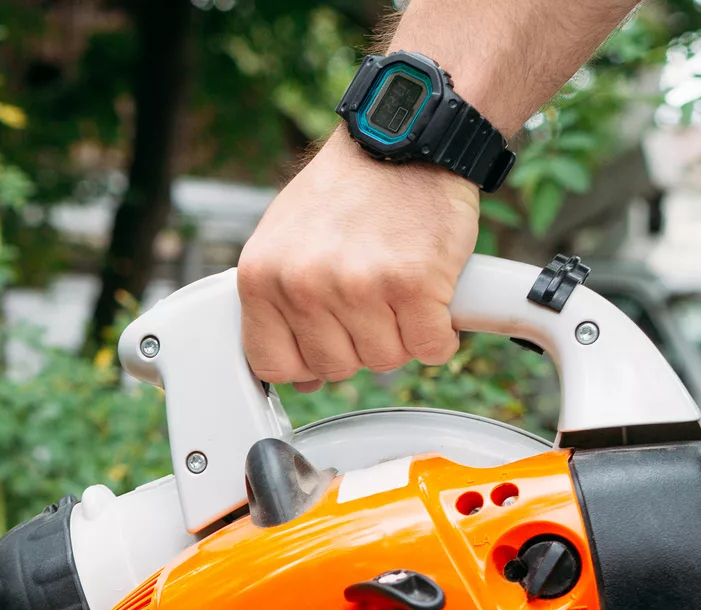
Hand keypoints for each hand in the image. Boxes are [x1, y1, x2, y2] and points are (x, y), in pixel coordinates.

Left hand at [237, 132, 480, 389]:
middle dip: (358, 344)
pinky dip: (439, 333)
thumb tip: (301, 379)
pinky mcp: (414, 284)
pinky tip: (433, 299)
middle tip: (372, 302)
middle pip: (334, 368)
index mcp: (261, 276)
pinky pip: (429, 347)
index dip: (306, 362)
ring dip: (400, 336)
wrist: (404, 139)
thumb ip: (282, 307)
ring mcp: (358, 285)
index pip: (273, 364)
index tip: (327, 342)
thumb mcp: (287, 242)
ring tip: (398, 289)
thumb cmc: (346, 191)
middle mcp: (302, 284)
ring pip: (383, 361)